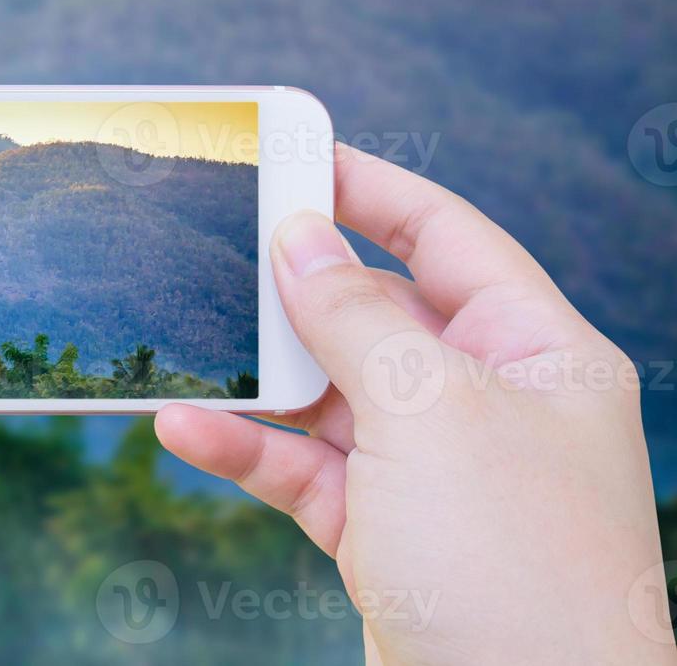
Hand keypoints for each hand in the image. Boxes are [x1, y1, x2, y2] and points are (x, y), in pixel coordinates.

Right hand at [156, 144, 673, 663]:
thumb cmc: (512, 567)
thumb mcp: (425, 412)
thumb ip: (352, 316)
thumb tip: (298, 236)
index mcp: (536, 352)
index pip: (447, 238)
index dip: (369, 190)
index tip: (291, 155)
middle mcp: (488, 402)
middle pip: (376, 313)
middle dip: (296, 289)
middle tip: (213, 246)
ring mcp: (434, 471)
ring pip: (328, 395)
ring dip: (256, 379)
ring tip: (185, 346)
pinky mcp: (385, 531)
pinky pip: (304, 469)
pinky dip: (247, 450)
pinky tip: (185, 431)